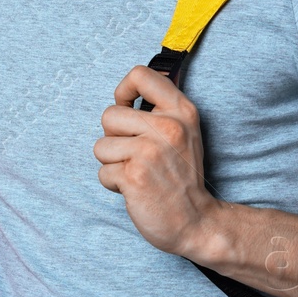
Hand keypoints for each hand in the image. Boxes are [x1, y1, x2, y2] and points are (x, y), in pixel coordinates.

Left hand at [94, 64, 218, 258]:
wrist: (197, 221)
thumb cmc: (183, 176)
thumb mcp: (185, 132)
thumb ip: (161, 110)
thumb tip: (126, 93)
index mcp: (181, 111)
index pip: (140, 74)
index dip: (123, 91)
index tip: (127, 108)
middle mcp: (167, 127)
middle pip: (109, 114)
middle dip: (114, 138)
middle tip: (135, 154)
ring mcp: (149, 152)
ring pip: (100, 146)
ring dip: (112, 163)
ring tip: (136, 172)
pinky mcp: (134, 176)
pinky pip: (103, 172)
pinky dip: (114, 184)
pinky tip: (135, 189)